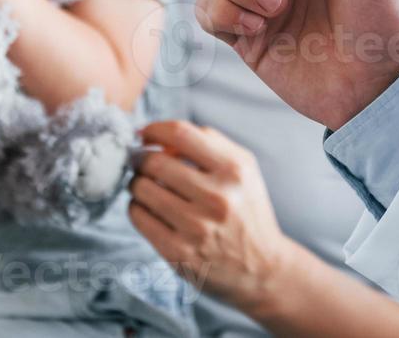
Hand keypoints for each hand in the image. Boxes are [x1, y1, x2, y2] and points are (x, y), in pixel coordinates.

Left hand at [128, 121, 299, 317]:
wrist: (262, 268)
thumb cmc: (246, 211)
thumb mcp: (244, 169)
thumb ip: (209, 142)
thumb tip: (161, 138)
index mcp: (234, 171)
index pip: (181, 134)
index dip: (155, 129)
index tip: (145, 134)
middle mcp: (217, 198)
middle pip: (154, 162)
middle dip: (141, 158)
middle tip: (140, 162)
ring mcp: (196, 228)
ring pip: (142, 189)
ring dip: (137, 183)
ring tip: (146, 186)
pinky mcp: (178, 253)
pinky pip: (139, 217)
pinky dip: (136, 207)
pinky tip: (148, 208)